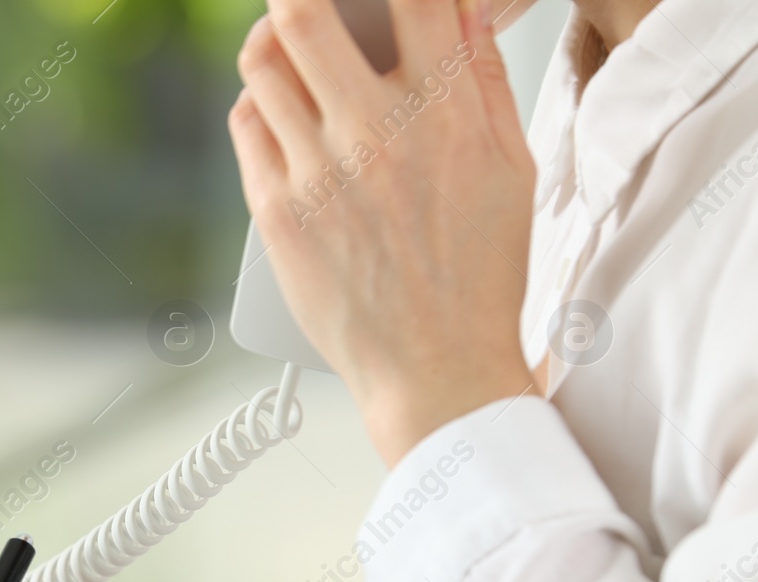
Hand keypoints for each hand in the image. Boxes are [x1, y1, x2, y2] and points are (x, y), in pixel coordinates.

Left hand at [229, 0, 537, 464]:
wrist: (436, 368)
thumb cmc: (478, 271)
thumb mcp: (511, 164)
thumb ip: (483, 76)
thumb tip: (460, 5)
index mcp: (446, 111)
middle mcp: (375, 133)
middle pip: (304, 12)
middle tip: (311, 3)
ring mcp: (318, 172)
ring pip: (262, 63)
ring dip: (271, 38)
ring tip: (290, 43)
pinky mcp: (276, 211)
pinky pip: (246, 124)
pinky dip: (259, 102)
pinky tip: (278, 107)